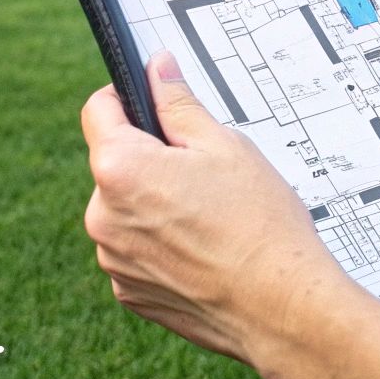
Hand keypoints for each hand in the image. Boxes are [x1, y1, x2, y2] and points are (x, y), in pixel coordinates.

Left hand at [80, 52, 353, 366]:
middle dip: (149, 159)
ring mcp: (113, 259)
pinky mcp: (129, 292)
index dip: (127, 98)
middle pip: (114, 164)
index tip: (151, 102)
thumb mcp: (225, 145)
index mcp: (120, 169)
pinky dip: (159, 244)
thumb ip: (178, 103)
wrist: (281, 308)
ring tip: (209, 217)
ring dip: (153, 205)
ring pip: (125, 210)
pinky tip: (202, 248)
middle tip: (203, 172)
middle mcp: (102, 217)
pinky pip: (135, 250)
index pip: (98, 110)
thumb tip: (157, 70)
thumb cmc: (260, 227)